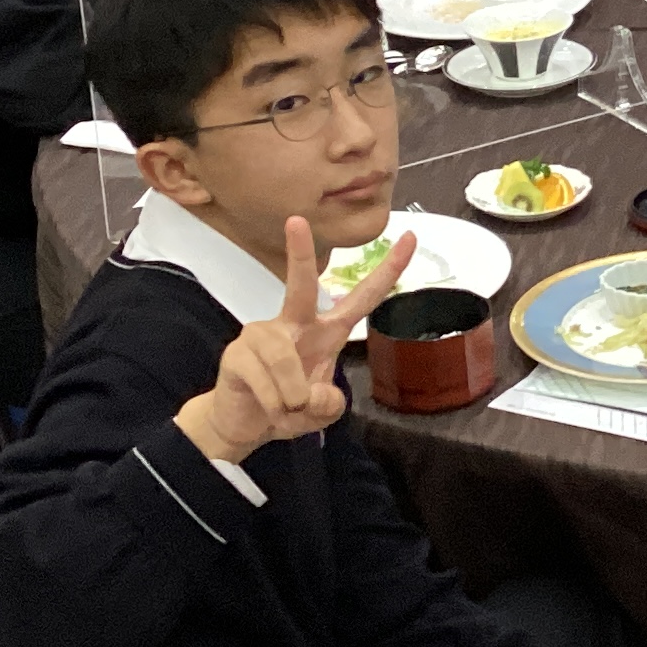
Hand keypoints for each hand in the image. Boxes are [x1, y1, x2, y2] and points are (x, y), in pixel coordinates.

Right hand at [175, 216, 413, 461]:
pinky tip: (267, 409)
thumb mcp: (321, 411)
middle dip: (299, 254)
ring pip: (285, 361)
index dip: (388, 271)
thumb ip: (329, 404)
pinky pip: (265, 382)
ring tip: (286, 410)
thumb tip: (309, 394)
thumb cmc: (288, 407)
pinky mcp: (237, 353)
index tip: (410, 237)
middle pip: (302, 287)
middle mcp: (294, 323)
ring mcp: (262, 334)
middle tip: (295, 221)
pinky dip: (274, 407)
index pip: (363, 297)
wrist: (245, 425)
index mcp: (327, 331)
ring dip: (292, 399)